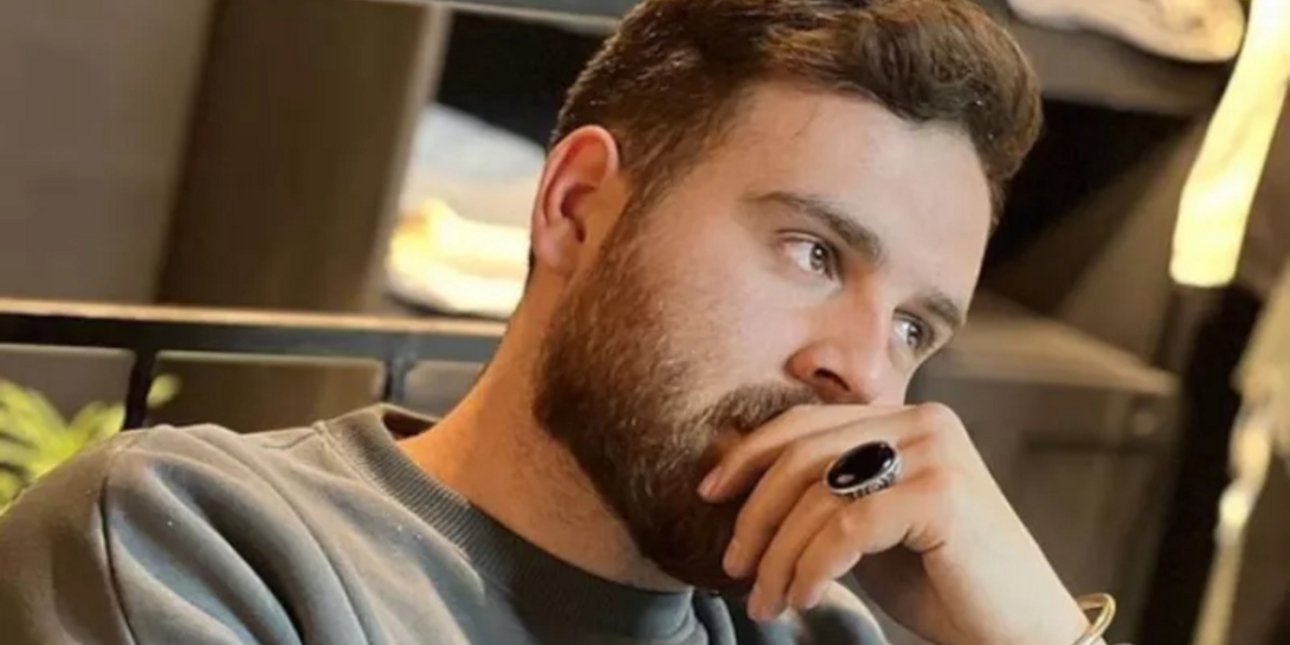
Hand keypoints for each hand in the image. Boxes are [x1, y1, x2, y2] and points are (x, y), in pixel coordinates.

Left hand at [698, 403, 1090, 644]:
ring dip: (780, 556)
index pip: (806, 424)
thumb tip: (739, 484)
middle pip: (803, 455)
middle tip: (733, 566)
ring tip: (767, 602)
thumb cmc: (942, 582)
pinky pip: (847, 527)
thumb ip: (823, 497)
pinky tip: (805, 598)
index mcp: (905, 419)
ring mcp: (937, 453)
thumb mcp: (868, 529)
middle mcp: (923, 422)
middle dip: (755, 516)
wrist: (1018, 630)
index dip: (749, 455)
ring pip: (819, 495)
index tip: (709, 493)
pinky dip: (814, 567)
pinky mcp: (943, 494)